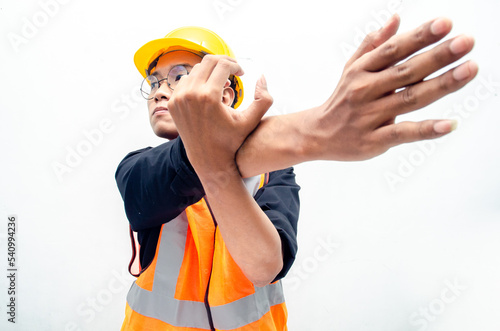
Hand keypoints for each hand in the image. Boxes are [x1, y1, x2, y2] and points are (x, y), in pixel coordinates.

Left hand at [168, 55, 272, 178]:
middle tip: (234, 71)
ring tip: (222, 81)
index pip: (223, 65)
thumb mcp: (251, 121)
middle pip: (208, 62)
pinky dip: (198, 81)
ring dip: (211, 72)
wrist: (208, 159)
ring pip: (196, 70)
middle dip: (223, 63)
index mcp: (209, 96)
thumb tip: (261, 76)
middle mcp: (191, 94)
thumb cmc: (231, 141)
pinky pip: (186, 81)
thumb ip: (264, 100)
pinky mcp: (173, 103)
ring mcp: (179, 98)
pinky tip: (209, 89)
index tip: (242, 73)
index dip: (235, 65)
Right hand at [309, 14, 477, 160]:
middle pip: (406, 71)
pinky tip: (449, 124)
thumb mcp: (352, 69)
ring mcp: (370, 116)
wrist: (317, 135)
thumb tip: (395, 19)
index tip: (445, 24)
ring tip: (469, 70)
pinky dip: (426, 129)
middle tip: (466, 42)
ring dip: (441, 84)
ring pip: (410, 98)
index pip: (394, 50)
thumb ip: (373, 45)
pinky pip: (403, 133)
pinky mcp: (374, 140)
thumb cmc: (341, 100)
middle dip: (438, 56)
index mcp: (361, 70)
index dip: (419, 36)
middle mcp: (365, 90)